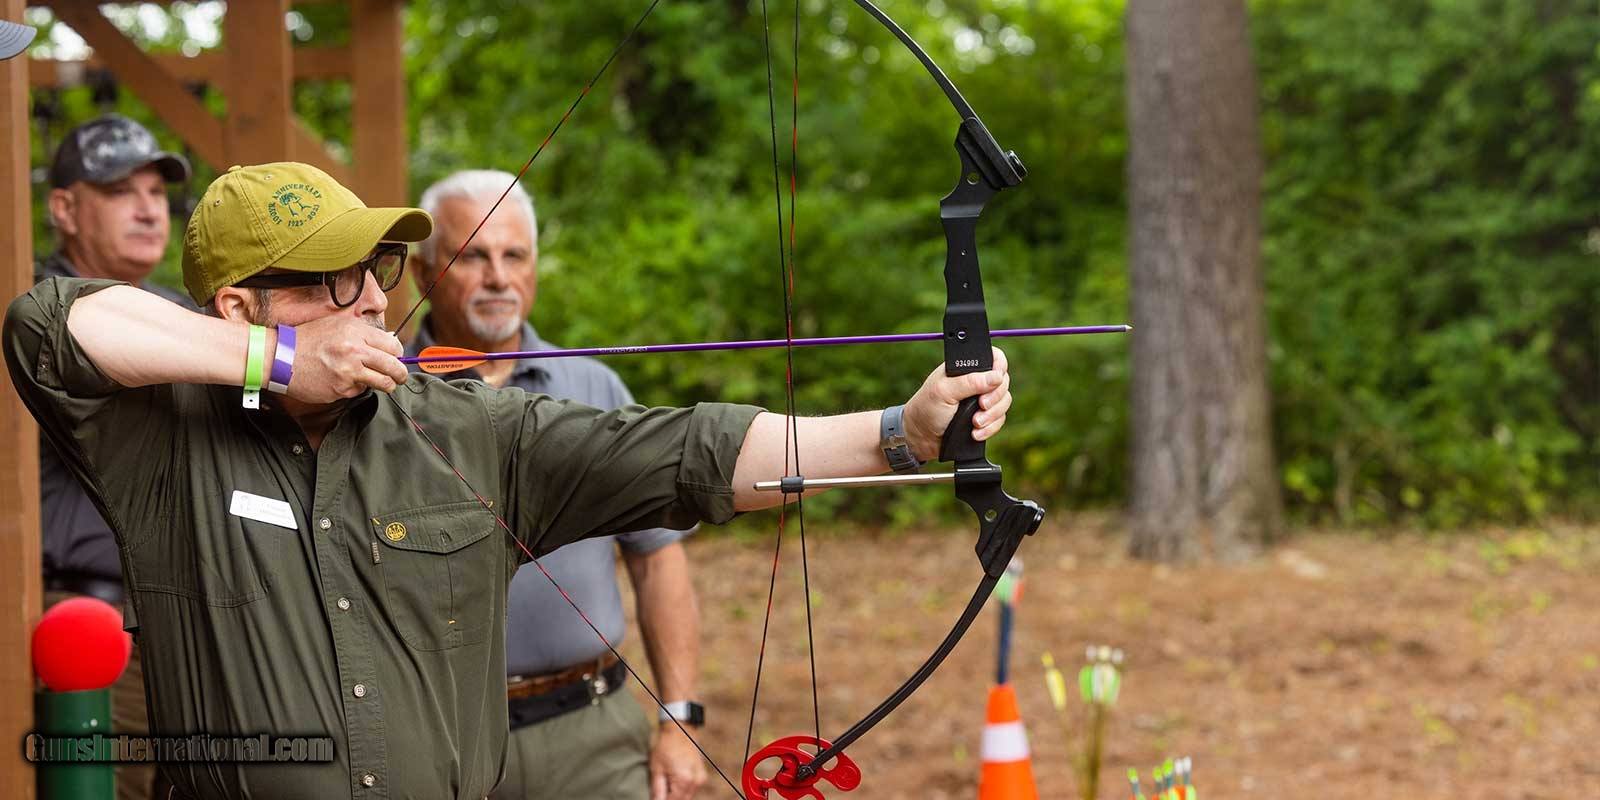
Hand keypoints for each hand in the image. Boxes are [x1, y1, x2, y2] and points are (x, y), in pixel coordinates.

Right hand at [285, 316, 406, 402]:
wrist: (280, 357)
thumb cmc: (307, 340)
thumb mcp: (337, 325)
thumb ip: (363, 333)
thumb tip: (388, 342)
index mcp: (355, 332)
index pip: (393, 345)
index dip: (398, 354)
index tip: (397, 358)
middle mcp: (354, 351)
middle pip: (394, 366)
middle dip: (401, 374)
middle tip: (400, 377)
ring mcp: (348, 372)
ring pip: (383, 383)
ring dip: (387, 385)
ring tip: (384, 384)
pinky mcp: (341, 389)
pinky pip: (359, 391)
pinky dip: (356, 388)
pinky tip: (343, 380)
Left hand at [650, 723, 706, 799]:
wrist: (680, 729)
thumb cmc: (665, 745)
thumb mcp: (657, 768)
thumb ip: (657, 790)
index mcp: (685, 780)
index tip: (656, 797)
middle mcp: (696, 781)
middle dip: (670, 798)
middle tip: (660, 791)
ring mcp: (701, 779)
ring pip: (687, 797)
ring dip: (676, 795)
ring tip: (666, 782)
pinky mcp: (702, 776)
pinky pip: (691, 790)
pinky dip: (682, 789)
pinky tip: (673, 780)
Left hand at [903, 346, 1012, 461]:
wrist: (921, 438)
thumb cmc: (926, 409)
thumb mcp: (944, 392)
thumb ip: (969, 382)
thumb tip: (996, 376)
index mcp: (966, 368)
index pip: (994, 358)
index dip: (1000, 367)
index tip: (995, 381)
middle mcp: (976, 382)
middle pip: (1004, 382)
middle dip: (995, 397)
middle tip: (981, 405)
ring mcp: (982, 400)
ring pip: (1004, 402)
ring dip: (992, 415)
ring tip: (975, 423)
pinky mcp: (985, 417)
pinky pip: (999, 420)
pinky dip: (990, 428)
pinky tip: (975, 433)